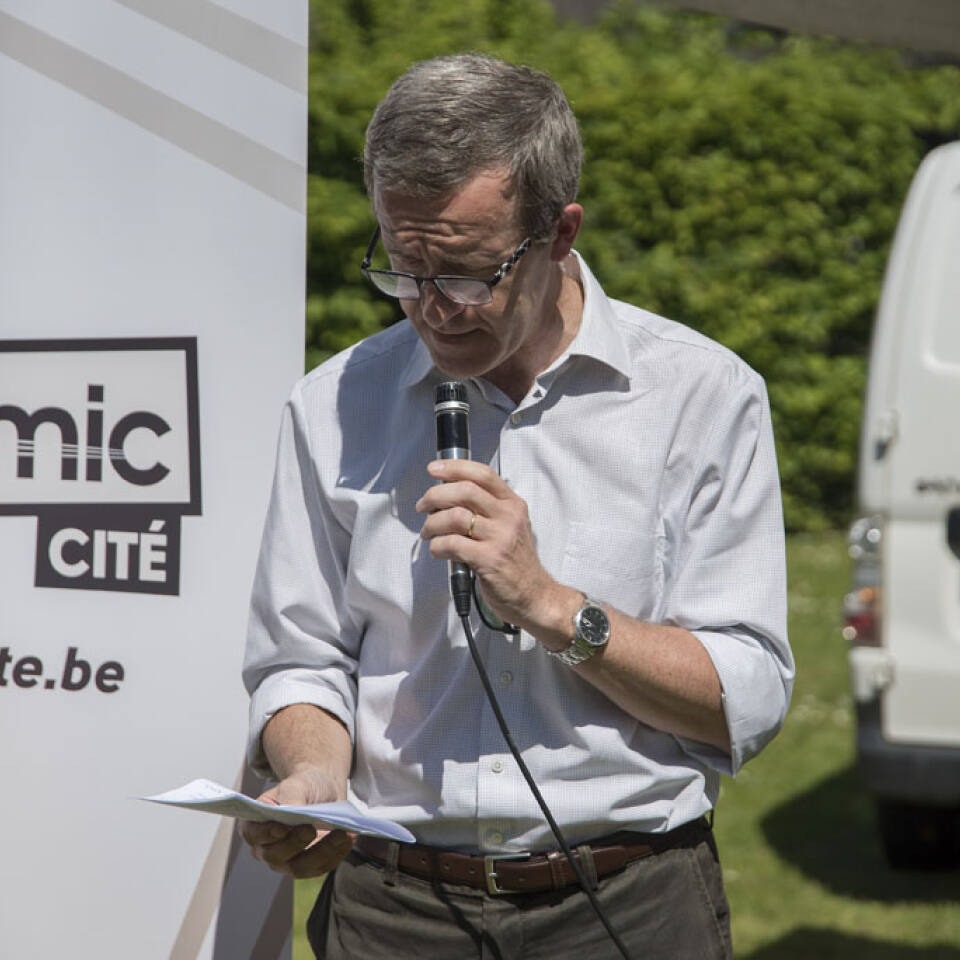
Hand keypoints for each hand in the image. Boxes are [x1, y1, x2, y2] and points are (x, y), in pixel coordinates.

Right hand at [238, 766, 353, 877]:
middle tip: (311, 829)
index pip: (253, 835)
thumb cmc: (304, 786)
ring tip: (340, 834)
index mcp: (256, 825)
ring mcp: (288, 862)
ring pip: (300, 867)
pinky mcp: (310, 867)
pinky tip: (348, 838)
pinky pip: (321, 868)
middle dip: (295, 843)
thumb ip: (291, 799)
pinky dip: (336, 854)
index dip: (265, 834)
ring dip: (322, 852)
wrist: (323, 791)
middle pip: (276, 856)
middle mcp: (268, 849)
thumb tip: (292, 813)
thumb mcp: (296, 785)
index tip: (282, 828)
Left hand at [415, 459, 564, 632]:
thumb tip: (448, 494)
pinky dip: (437, 546)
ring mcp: (500, 538)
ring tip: (428, 532)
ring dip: (432, 523)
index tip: (434, 469)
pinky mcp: (489, 560)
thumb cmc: (516, 562)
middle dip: (435, 495)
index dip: (454, 468)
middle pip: (465, 490)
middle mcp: (508, 517)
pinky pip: (452, 544)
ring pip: (455, 516)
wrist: (534, 595)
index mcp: (513, 505)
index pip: (483, 474)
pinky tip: (438, 550)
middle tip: (423, 506)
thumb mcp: (511, 526)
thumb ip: (487, 508)